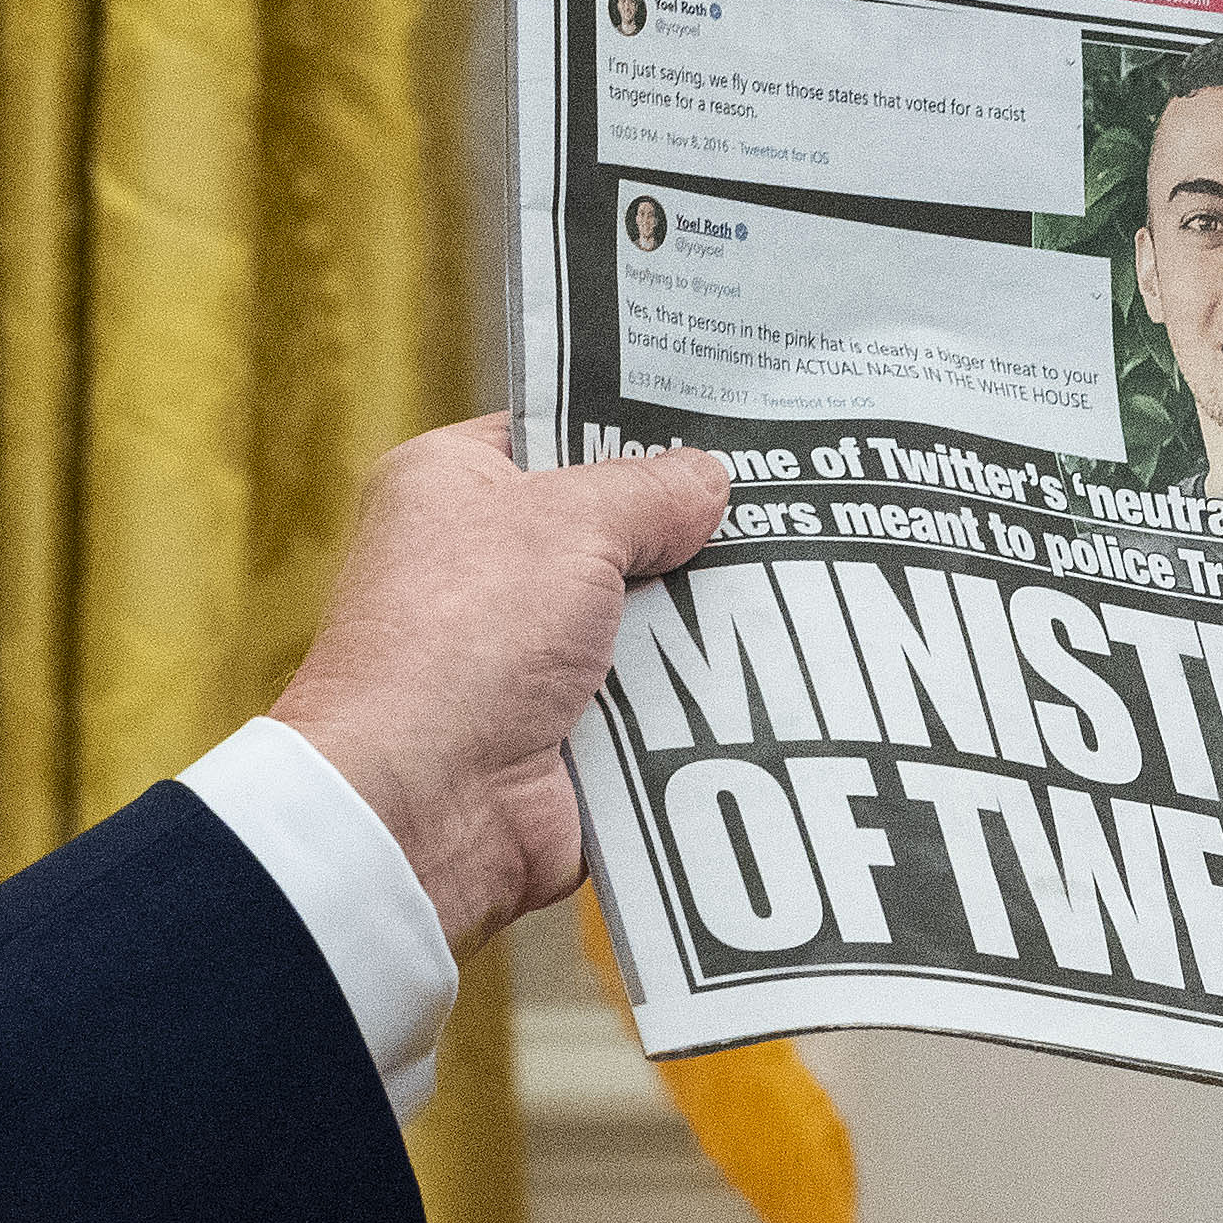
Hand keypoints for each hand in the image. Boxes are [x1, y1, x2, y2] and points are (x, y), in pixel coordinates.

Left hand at [270, 422, 729, 955]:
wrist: (423, 804)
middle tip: (781, 502)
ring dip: (696, 619)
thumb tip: (708, 480)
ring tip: (799, 582)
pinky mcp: (560, 732)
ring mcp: (520, 655)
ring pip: (638, 619)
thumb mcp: (571, 523)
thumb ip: (649, 491)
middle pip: (609, 528)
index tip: (721, 418)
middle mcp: (479, 565)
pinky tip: (767, 667)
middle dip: (683, 530)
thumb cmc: (464, 637)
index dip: (629, 425)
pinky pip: (648, 700)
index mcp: (450, 485)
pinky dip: (692, 695)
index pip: (551, 432)